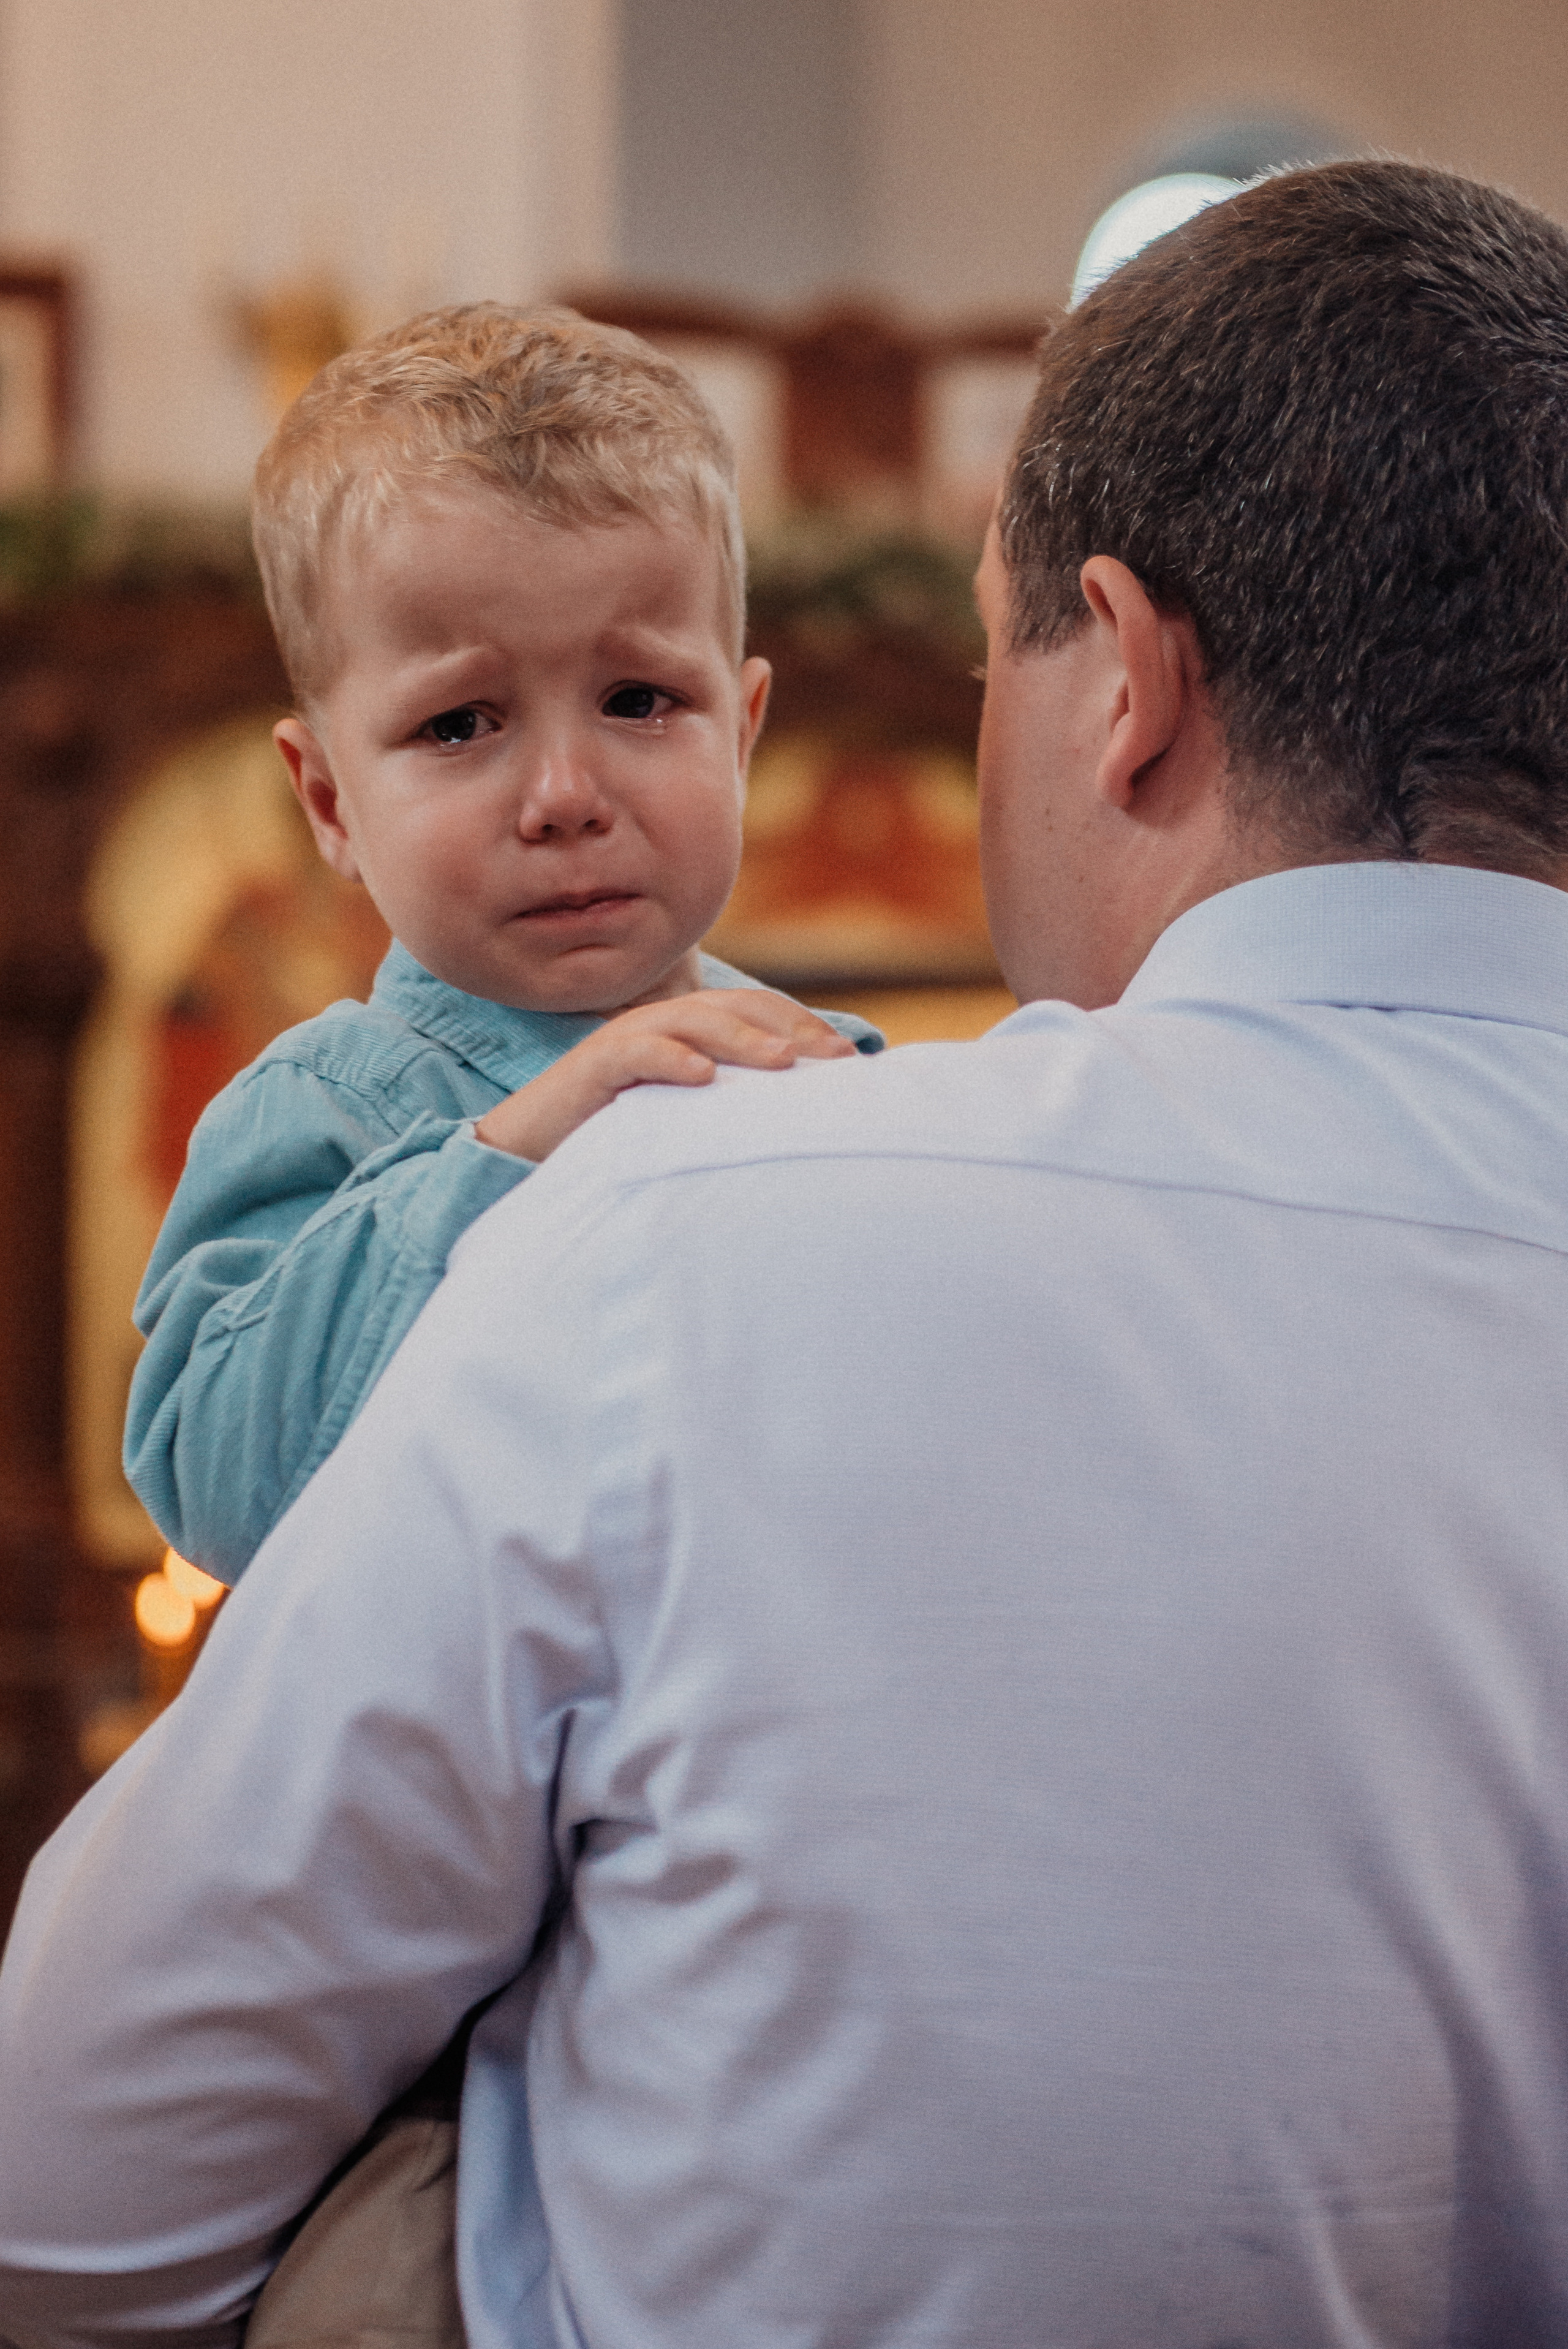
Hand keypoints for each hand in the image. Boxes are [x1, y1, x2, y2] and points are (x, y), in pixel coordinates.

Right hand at [474, 990, 856, 1161]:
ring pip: (693, 1022)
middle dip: (788, 1029)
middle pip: (735, 1008)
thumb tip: (800, 1121)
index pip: (757, 1012)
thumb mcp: (686, 1115)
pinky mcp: (594, 1066)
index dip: (804, 1027)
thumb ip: (730, 1104)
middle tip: (833, 1059)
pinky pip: (636, 1054)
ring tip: (782, 1064)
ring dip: (741, 1039)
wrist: (530, 1147)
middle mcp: (663, 1024)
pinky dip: (671, 1060)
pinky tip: (703, 1078)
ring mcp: (628, 1039)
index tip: (849, 1060)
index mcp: (690, 1029)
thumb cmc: (616, 1134)